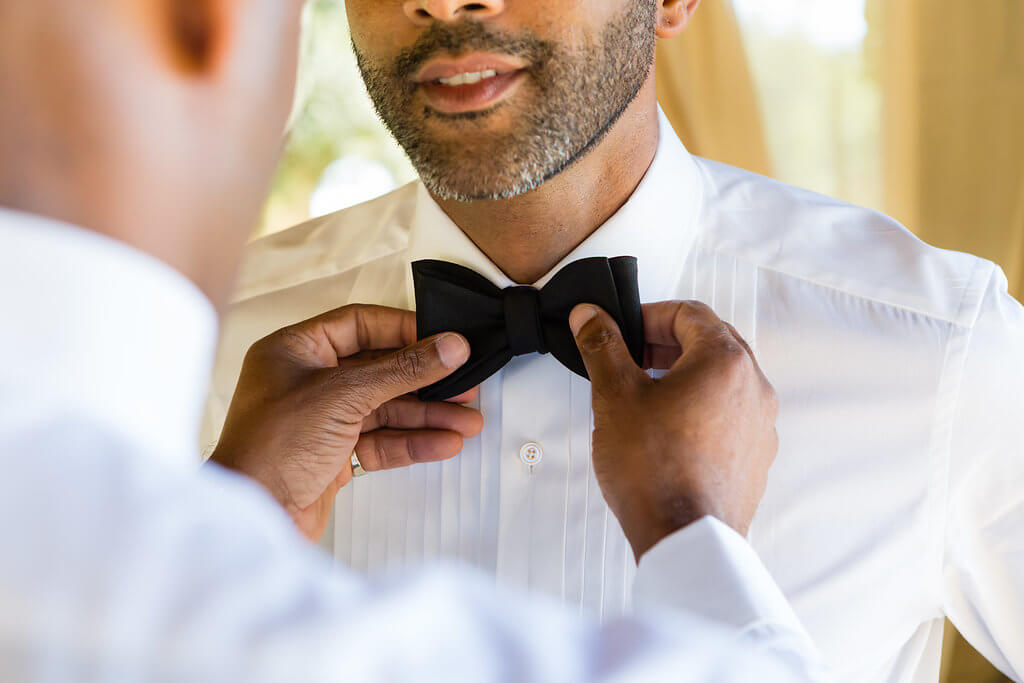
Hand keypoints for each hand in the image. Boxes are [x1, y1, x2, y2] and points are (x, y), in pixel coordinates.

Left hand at [210, 305, 482, 541]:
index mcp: (295, 350)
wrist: (254, 516)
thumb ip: (402, 370)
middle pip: (379, 368)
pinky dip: (412, 441)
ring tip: (467, 420)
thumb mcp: (344, 396)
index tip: (443, 339)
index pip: (359, 325)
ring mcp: (321, 419)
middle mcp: (306, 380)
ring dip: (427, 414)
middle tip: (464, 383)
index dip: (403, 330)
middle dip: (425, 380)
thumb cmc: (272, 448)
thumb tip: (449, 347)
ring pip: (385, 408)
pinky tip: (443, 442)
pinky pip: (381, 439)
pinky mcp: (333, 455)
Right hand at [568, 301, 778, 560]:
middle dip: (667, 344)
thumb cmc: (657, 472)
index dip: (649, 316)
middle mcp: (753, 389)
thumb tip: (592, 318)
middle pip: (711, 343)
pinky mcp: (754, 458)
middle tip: (632, 357)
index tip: (623, 331)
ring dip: (683, 376)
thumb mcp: (615, 395)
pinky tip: (665, 431)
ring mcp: (759, 426)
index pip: (690, 313)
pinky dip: (699, 409)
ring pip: (721, 381)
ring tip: (644, 395)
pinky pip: (728, 416)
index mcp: (726, 362)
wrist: (683, 538)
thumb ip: (603, 346)